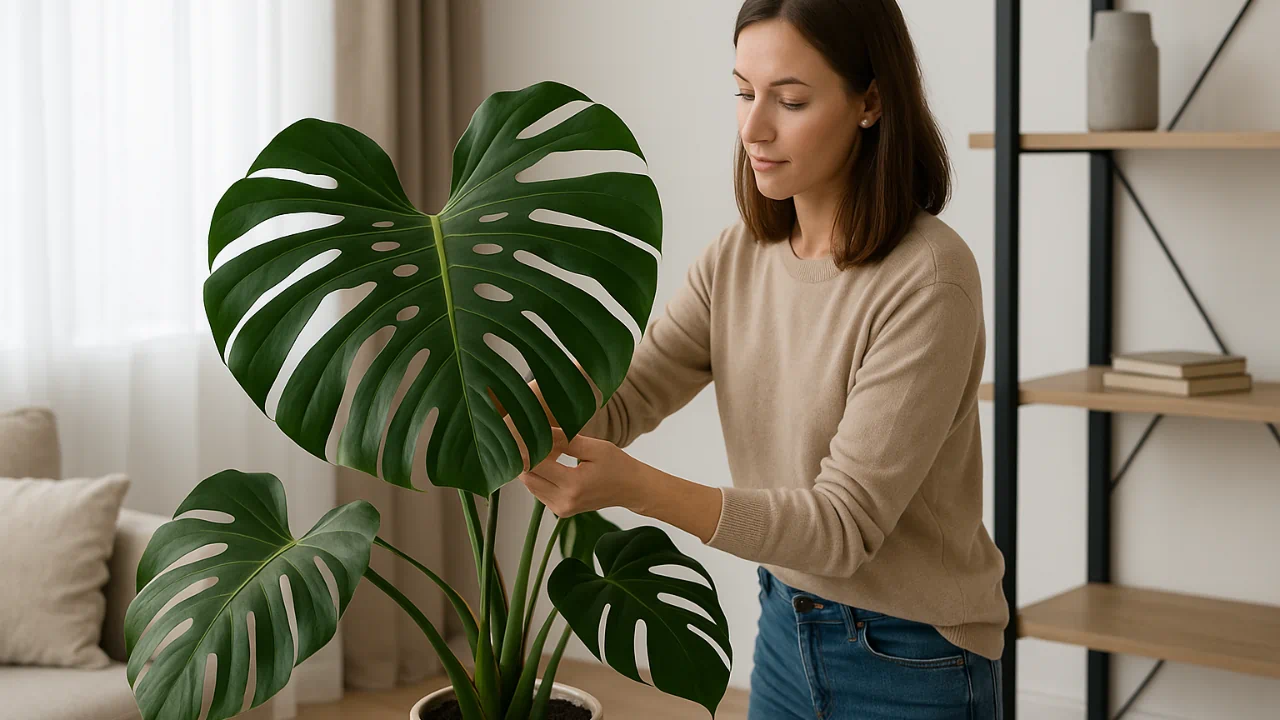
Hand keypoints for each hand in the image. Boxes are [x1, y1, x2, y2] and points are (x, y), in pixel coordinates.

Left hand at [517, 427, 644, 517]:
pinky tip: (552, 462)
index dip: (527, 448)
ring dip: (533, 466)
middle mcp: (564, 501)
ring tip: (548, 450)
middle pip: (528, 477)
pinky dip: (540, 476)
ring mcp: (561, 509)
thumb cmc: (617, 465)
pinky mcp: (560, 510)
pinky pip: (539, 491)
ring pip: (530, 484)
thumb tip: (541, 432)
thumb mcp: (594, 448)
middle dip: (527, 457)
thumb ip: (566, 440)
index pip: (536, 465)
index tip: (526, 433)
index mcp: (573, 485)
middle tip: (535, 439)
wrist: (631, 489)